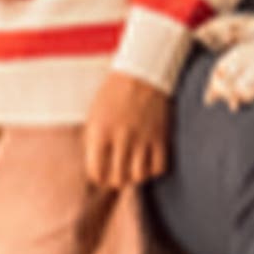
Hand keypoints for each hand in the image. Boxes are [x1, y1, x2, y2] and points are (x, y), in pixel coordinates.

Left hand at [81, 73, 170, 188]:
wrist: (143, 74)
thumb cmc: (114, 94)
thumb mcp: (94, 115)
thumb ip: (92, 142)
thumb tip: (96, 167)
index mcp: (100, 132)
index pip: (96, 173)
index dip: (98, 177)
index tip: (101, 174)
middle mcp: (122, 138)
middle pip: (118, 179)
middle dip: (116, 180)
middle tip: (117, 173)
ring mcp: (143, 139)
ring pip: (139, 177)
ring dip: (134, 176)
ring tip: (132, 168)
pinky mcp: (161, 137)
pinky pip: (158, 167)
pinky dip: (153, 169)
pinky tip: (148, 161)